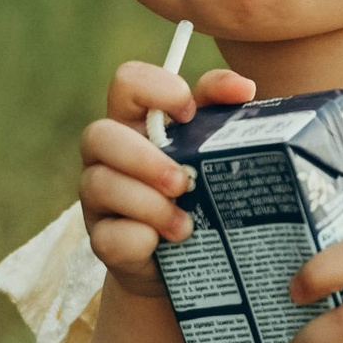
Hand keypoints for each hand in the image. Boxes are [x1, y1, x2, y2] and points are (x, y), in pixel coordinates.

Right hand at [76, 55, 255, 301]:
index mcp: (134, 122)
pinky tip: (163, 243)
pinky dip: (138, 239)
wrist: (188, 260)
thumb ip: (221, 111)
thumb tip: (243, 88)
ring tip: (185, 225)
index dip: (155, 88)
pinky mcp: (103, 240)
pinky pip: (107, 237)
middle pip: (99, 134)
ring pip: (99, 185)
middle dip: (143, 158)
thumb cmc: (200, 190)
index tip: (188, 112)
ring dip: (147, 204)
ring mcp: (99, 198)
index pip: (126, 82)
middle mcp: (108, 155)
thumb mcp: (212, 148)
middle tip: (182, 182)